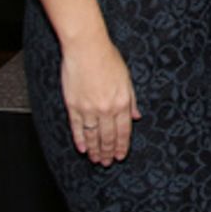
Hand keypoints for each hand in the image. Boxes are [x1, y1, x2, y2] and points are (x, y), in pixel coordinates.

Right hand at [60, 36, 139, 165]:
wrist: (87, 48)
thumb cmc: (108, 58)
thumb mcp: (127, 78)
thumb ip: (132, 99)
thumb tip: (137, 116)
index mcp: (122, 101)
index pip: (124, 130)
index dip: (123, 145)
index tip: (121, 155)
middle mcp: (107, 108)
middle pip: (108, 136)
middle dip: (109, 151)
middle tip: (108, 163)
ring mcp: (89, 109)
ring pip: (93, 136)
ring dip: (95, 150)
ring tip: (96, 160)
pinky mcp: (73, 106)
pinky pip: (77, 128)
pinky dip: (80, 140)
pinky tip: (82, 148)